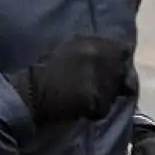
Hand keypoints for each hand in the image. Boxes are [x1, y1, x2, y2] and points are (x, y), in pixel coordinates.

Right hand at [6, 35, 133, 124]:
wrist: (32, 92)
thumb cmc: (45, 70)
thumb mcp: (69, 49)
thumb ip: (92, 50)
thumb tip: (115, 53)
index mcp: (93, 43)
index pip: (123, 50)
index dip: (119, 61)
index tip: (113, 68)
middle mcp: (100, 58)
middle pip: (122, 72)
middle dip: (114, 81)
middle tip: (99, 87)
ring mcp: (100, 79)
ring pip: (115, 92)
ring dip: (105, 97)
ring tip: (87, 98)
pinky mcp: (96, 99)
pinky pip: (104, 108)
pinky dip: (95, 111)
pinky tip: (82, 108)